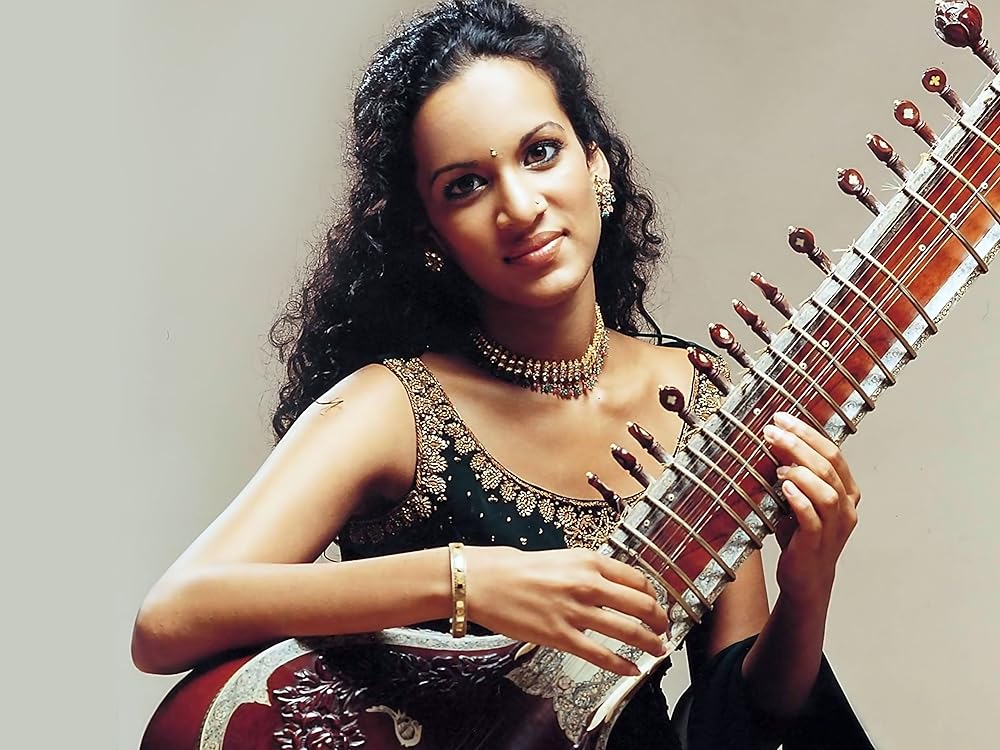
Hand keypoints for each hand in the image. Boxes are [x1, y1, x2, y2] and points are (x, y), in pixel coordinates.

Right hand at [463, 546, 668, 674]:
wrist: (484, 581)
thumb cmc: (516, 568)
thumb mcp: (561, 557)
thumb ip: (589, 570)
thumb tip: (611, 585)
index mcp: (588, 561)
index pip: (636, 579)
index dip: (653, 595)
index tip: (656, 603)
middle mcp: (587, 584)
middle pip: (641, 605)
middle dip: (659, 620)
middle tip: (664, 628)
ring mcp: (576, 612)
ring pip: (628, 631)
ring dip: (649, 643)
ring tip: (657, 650)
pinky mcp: (561, 636)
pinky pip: (601, 655)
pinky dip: (622, 665)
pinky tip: (632, 670)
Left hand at [763, 411, 860, 607]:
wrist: (805, 579)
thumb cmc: (801, 536)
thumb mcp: (796, 498)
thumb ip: (791, 472)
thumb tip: (773, 440)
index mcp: (846, 491)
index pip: (832, 453)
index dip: (807, 432)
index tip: (782, 418)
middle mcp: (846, 507)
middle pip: (829, 466)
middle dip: (799, 444)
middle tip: (773, 431)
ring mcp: (835, 527)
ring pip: (827, 491)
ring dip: (801, 472)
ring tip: (777, 466)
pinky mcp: (818, 544)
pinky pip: (813, 518)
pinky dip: (799, 499)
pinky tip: (783, 487)